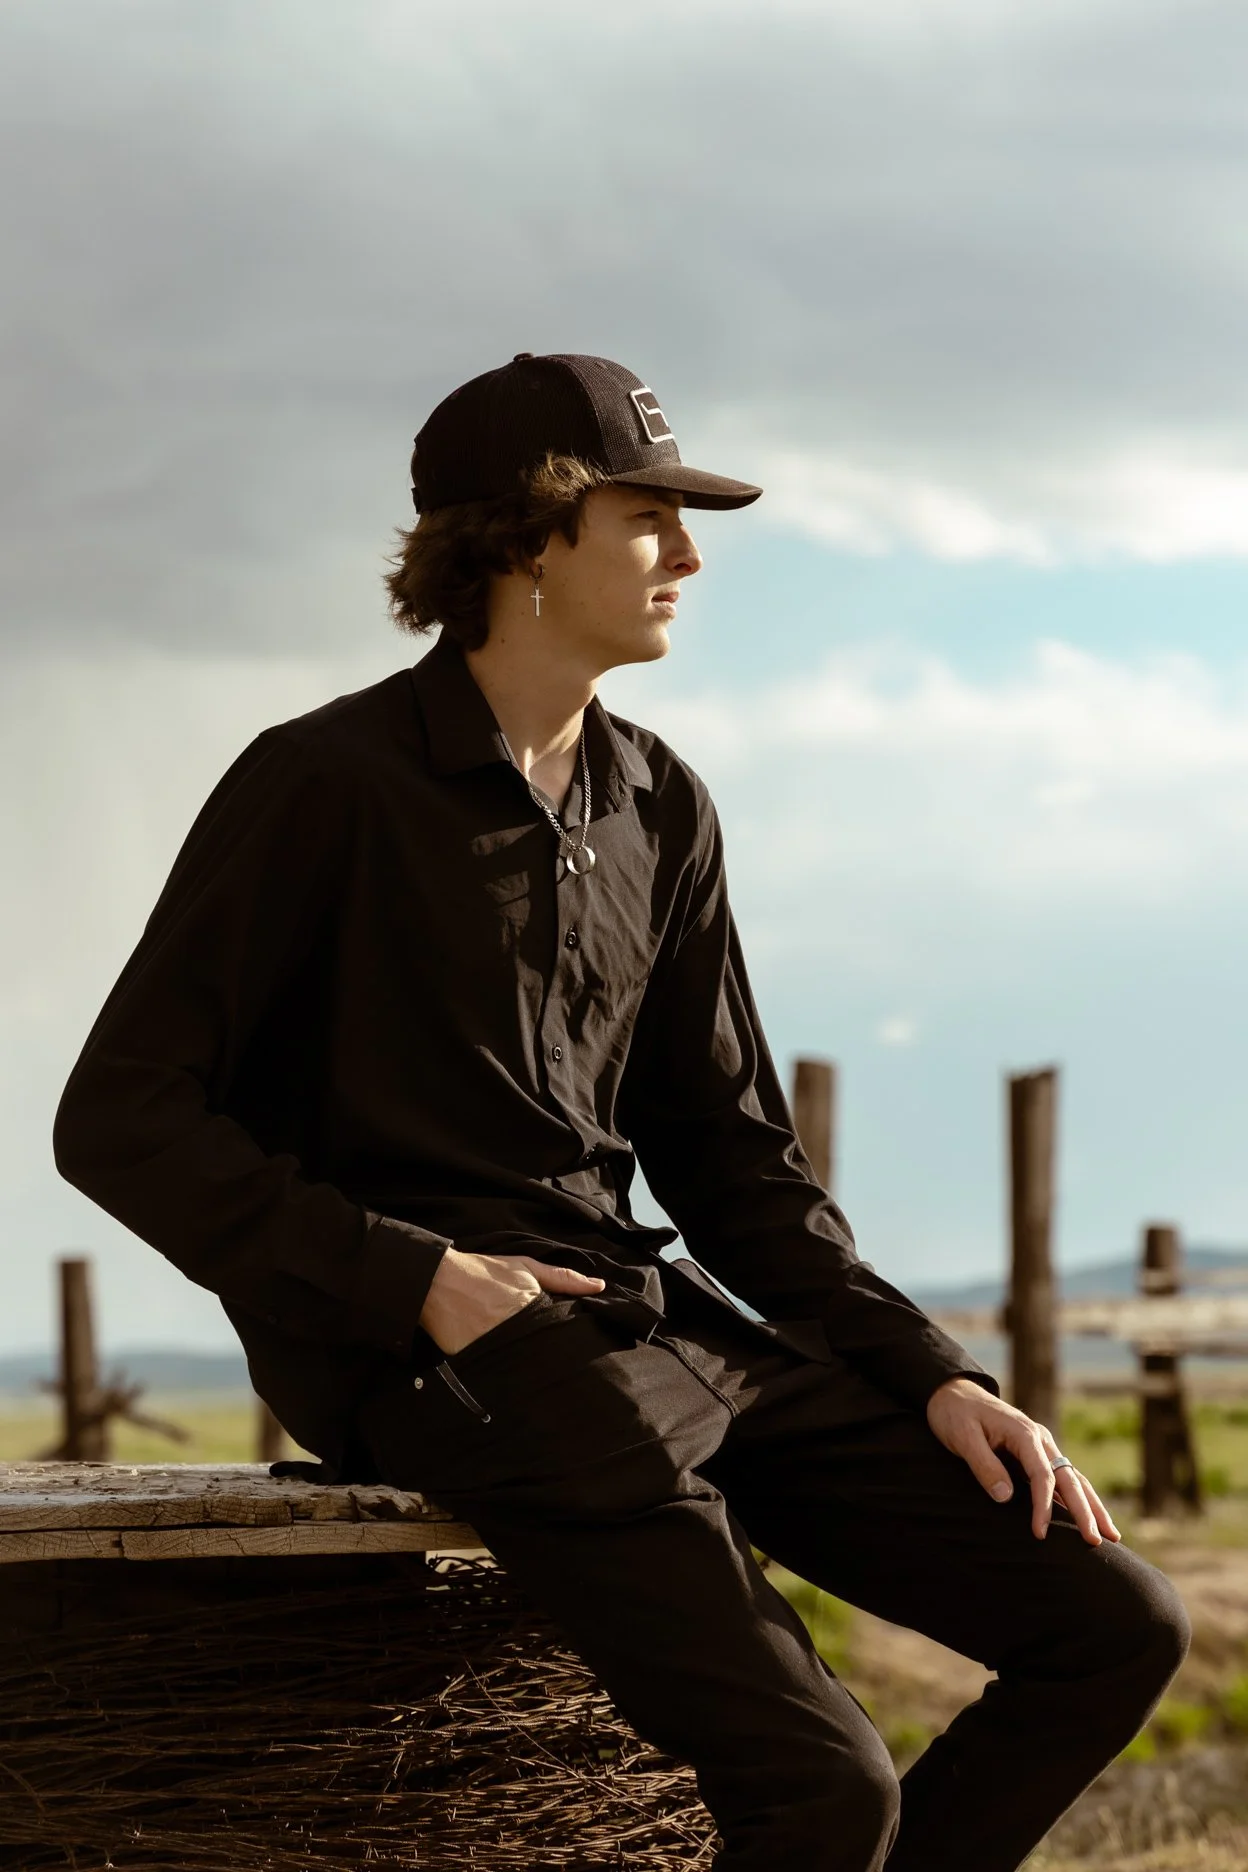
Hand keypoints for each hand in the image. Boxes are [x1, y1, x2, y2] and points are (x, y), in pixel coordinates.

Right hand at [418, 1248, 605, 1355]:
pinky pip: (501, 1373)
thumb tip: (600, 1286)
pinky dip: (506, 1370)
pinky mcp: (478, 1363)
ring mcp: (498, 1350)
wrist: (437, 1283)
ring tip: (532, 1361)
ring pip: (527, 1366)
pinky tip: (509, 1366)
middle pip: (547, 1353)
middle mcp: (519, 1333)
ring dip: (533, 1365)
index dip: (570, 1337)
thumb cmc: (485, 1272)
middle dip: (552, 1354)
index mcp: (535, 1310)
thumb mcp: (527, 1267)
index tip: (575, 1340)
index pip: (563, 1333)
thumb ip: (564, 1278)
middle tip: (555, 1354)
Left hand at [926, 1377, 1121, 1546]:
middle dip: (1086, 1511)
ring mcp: (1041, 1445)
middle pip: (1070, 1478)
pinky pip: (1063, 1477)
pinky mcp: (1037, 1453)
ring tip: (1111, 1535)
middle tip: (1098, 1541)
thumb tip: (1005, 1497)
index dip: (1043, 1507)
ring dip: (1092, 1506)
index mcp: (1025, 1433)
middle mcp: (1040, 1439)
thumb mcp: (963, 1437)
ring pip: (1074, 1478)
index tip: (1039, 1533)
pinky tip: (1090, 1515)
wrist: (952, 1392)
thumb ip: (984, 1465)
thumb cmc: (955, 1414)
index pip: (1043, 1476)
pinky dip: (1079, 1497)